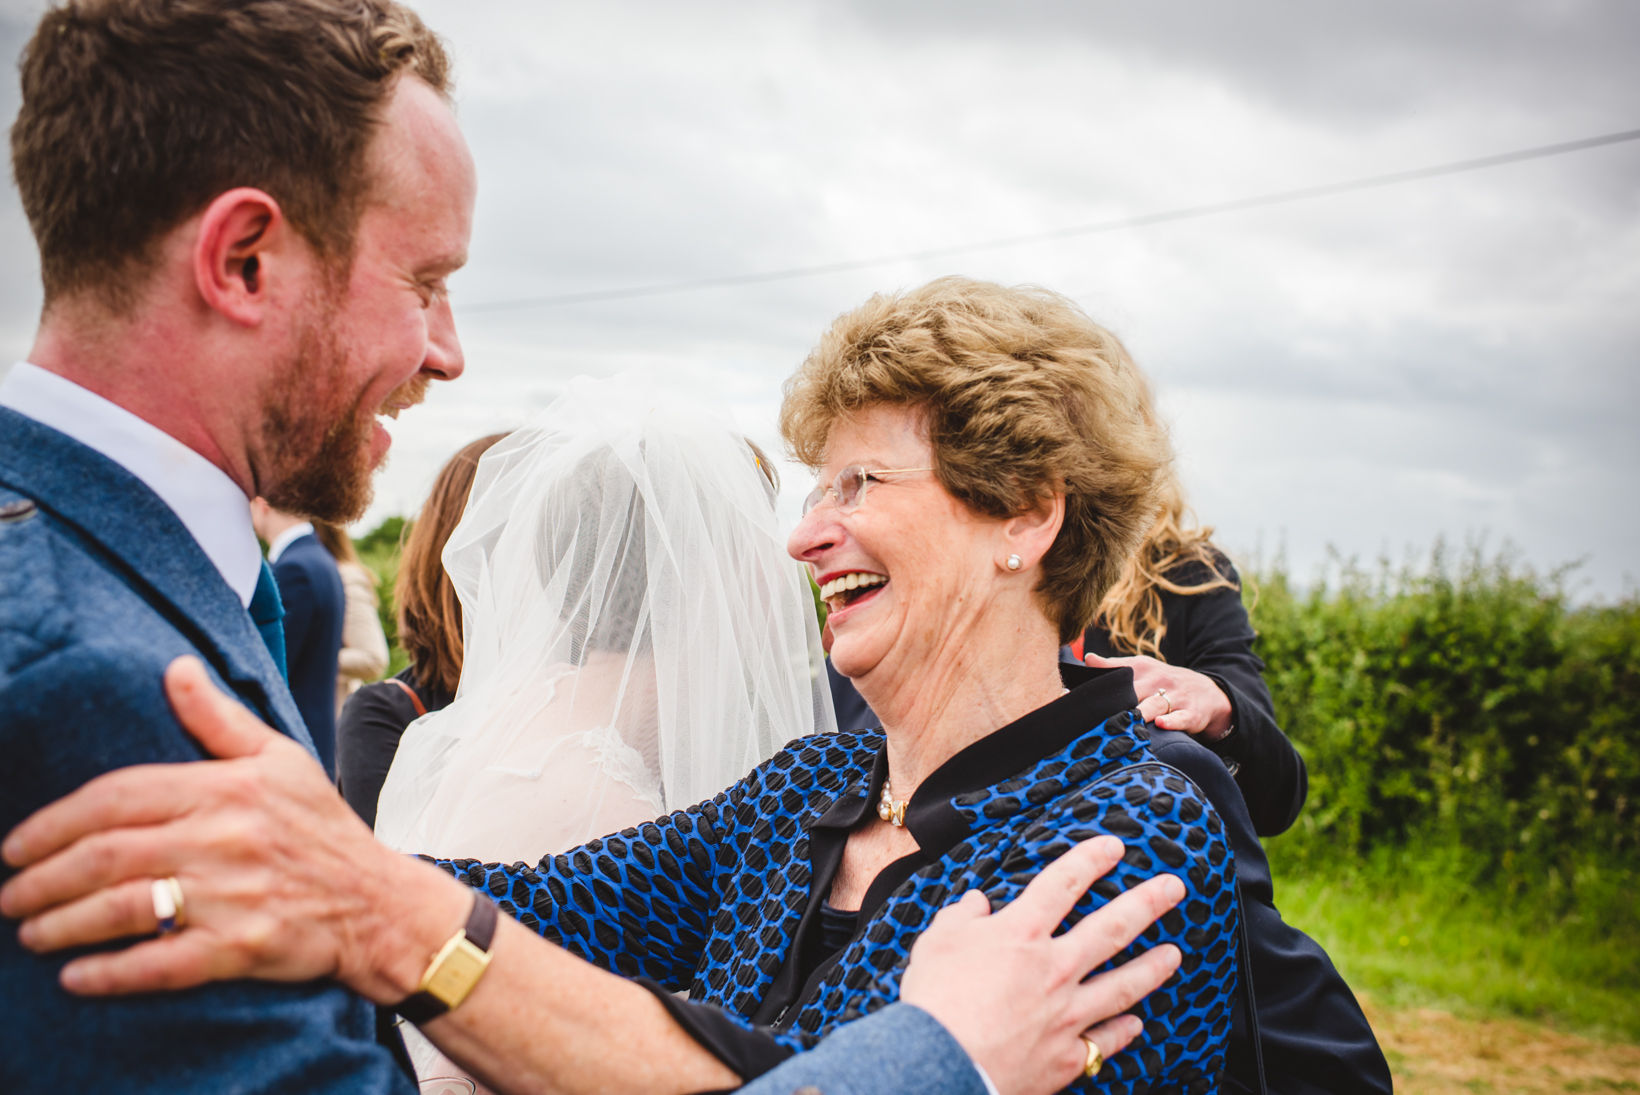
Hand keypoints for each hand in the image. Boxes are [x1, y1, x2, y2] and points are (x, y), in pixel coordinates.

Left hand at [0, 656, 468, 1001]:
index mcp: (227, 788)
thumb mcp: (280, 759)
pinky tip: (76, 977)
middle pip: (106, 855)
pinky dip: (112, 973)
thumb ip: (218, 719)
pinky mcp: (243, 947)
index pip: (118, 797)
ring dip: (62, 924)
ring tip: (31, 933)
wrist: (378, 902)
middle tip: (10, 896)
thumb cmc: (323, 828)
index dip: (55, 822)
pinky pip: (162, 964)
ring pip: (124, 908)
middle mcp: (225, 838)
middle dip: (42, 878)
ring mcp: (233, 895)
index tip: (16, 845)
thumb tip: (175, 668)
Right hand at [899, 836, 1183, 1094]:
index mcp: (1022, 933)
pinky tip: (1138, 1024)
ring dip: (1153, 967)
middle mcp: (1055, 967)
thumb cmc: (935, 999)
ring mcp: (1067, 1012)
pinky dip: (1123, 1031)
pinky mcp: (1067, 1055)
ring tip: (1175, 954)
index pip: (1063, 883)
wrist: (943, 1063)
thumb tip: (976, 902)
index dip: (1090, 859)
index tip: (1115, 846)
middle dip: (1146, 903)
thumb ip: (962, 917)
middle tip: (1175, 887)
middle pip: (1111, 927)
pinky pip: (1105, 1040)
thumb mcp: (937, 941)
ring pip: (1122, 984)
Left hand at [1085, 652, 1231, 739]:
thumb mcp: (1143, 668)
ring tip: (1125, 720)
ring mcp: (1176, 697)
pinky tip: (1159, 724)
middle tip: (1096, 715)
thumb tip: (1087, 659)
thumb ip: (1114, 666)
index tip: (1077, 697)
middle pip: (1133, 692)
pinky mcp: (1191, 713)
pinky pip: (1181, 717)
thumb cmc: (1165, 681)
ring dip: (1140, 712)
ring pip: (1155, 705)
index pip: (1119, 676)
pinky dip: (1171, 721)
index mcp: (1143, 670)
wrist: (1207, 691)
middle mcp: (1158, 682)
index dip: (1100, 687)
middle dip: (1117, 703)